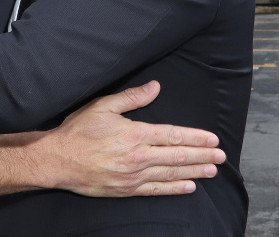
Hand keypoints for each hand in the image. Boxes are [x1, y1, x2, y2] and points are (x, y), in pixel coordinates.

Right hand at [32, 81, 224, 196]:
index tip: (212, 139)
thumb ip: (131, 97)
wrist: (57, 160)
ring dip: (195, 171)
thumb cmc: (77, 131)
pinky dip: (175, 189)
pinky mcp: (127, 189)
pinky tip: (189, 187)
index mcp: (135, 134)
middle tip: (221, 156)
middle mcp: (139, 157)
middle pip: (178, 156)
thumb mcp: (102, 106)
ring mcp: (134, 175)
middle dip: (202, 155)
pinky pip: (157, 190)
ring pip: (172, 174)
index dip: (196, 138)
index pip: (174, 135)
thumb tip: (154, 87)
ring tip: (211, 170)